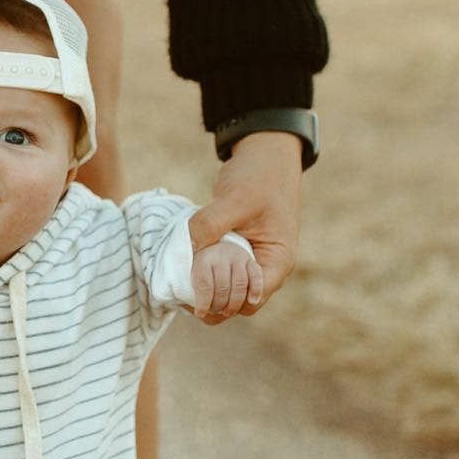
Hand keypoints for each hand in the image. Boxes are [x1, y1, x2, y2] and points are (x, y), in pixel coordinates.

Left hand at [188, 131, 302, 322]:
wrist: (266, 156)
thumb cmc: (259, 177)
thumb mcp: (234, 200)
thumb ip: (210, 224)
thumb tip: (185, 249)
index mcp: (277, 261)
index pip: (250, 300)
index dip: (223, 303)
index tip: (195, 293)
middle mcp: (268, 267)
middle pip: (238, 303)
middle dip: (212, 301)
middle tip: (182, 291)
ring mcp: (254, 260)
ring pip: (229, 291)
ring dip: (207, 289)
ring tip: (181, 282)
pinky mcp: (240, 252)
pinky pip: (223, 273)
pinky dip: (206, 274)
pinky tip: (186, 267)